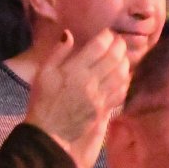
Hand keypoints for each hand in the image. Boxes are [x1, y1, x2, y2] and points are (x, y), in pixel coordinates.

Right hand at [26, 29, 131, 167]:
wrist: (48, 134)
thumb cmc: (43, 102)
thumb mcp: (43, 74)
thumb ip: (57, 53)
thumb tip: (68, 34)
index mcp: (74, 70)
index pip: (98, 46)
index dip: (107, 37)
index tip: (108, 34)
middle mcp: (90, 81)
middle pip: (114, 58)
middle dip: (120, 46)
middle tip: (119, 42)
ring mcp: (99, 96)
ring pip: (121, 74)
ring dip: (125, 62)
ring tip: (123, 56)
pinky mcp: (104, 109)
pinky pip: (121, 91)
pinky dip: (125, 81)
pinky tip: (124, 76)